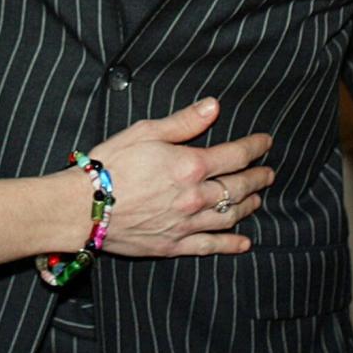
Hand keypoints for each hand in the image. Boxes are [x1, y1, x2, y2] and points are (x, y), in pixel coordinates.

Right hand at [91, 97, 272, 257]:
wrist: (83, 207)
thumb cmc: (109, 164)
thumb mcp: (145, 132)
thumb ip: (183, 122)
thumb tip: (213, 106)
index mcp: (190, 165)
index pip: (234, 155)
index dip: (254, 147)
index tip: (265, 142)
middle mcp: (195, 197)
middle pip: (238, 187)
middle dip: (258, 178)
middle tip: (269, 173)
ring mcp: (186, 223)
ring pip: (229, 216)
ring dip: (248, 206)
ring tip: (258, 198)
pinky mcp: (174, 244)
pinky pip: (210, 245)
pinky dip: (231, 244)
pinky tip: (243, 242)